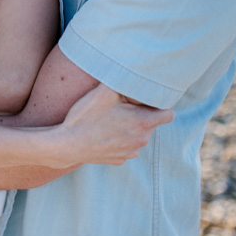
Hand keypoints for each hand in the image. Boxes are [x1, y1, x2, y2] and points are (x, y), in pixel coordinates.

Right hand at [50, 83, 173, 167]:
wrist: (67, 144)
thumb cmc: (86, 117)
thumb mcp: (104, 92)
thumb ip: (125, 82)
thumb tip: (135, 75)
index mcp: (143, 122)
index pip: (168, 114)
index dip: (159, 105)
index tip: (145, 101)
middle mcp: (141, 140)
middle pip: (151, 124)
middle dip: (141, 115)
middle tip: (120, 108)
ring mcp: (130, 152)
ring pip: (138, 136)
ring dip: (129, 128)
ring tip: (109, 121)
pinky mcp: (119, 160)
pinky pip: (125, 147)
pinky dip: (118, 141)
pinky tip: (103, 134)